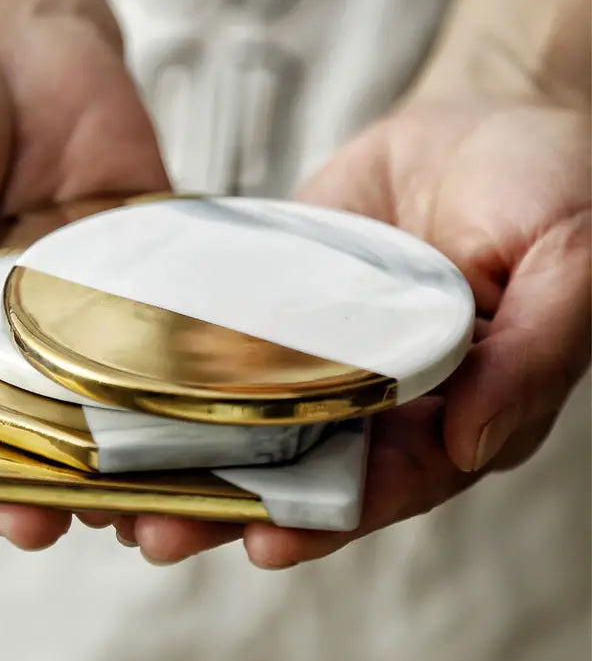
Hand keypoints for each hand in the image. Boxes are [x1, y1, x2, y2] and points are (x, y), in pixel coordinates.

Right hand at [0, 0, 168, 548]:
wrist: (20, 37)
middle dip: (13, 497)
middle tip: (35, 517)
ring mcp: (67, 337)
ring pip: (82, 435)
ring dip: (96, 479)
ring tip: (115, 502)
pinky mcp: (136, 307)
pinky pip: (153, 373)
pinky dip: (169, 416)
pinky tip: (184, 445)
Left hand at [112, 93, 589, 566]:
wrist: (485, 119)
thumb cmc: (549, 189)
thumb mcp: (568, 260)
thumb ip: (534, 355)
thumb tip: (471, 447)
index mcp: (458, 413)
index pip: (392, 485)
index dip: (331, 518)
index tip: (267, 541)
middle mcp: (384, 404)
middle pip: (304, 475)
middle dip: (233, 508)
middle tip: (157, 534)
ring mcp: (323, 361)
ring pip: (251, 426)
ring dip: (186, 462)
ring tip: (115, 492)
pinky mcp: (276, 315)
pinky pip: (223, 355)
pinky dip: (172, 383)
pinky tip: (115, 398)